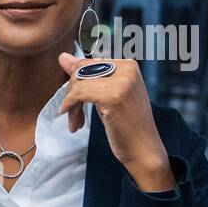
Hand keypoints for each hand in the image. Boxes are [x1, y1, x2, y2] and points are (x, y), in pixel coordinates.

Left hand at [56, 53, 175, 192]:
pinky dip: (70, 106)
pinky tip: (73, 121)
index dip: (77, 84)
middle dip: (72, 94)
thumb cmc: (126, 125)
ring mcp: (122, 81)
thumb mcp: (105, 96)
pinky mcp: (113, 95)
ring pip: (78, 83)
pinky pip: (79, 93)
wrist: (144, 149)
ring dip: (72, 105)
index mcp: (128, 65)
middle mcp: (127, 68)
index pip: (87, 63)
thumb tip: (63, 57)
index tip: (76, 103)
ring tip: (75, 122)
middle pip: (81, 71)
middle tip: (73, 115)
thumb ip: (87, 76)